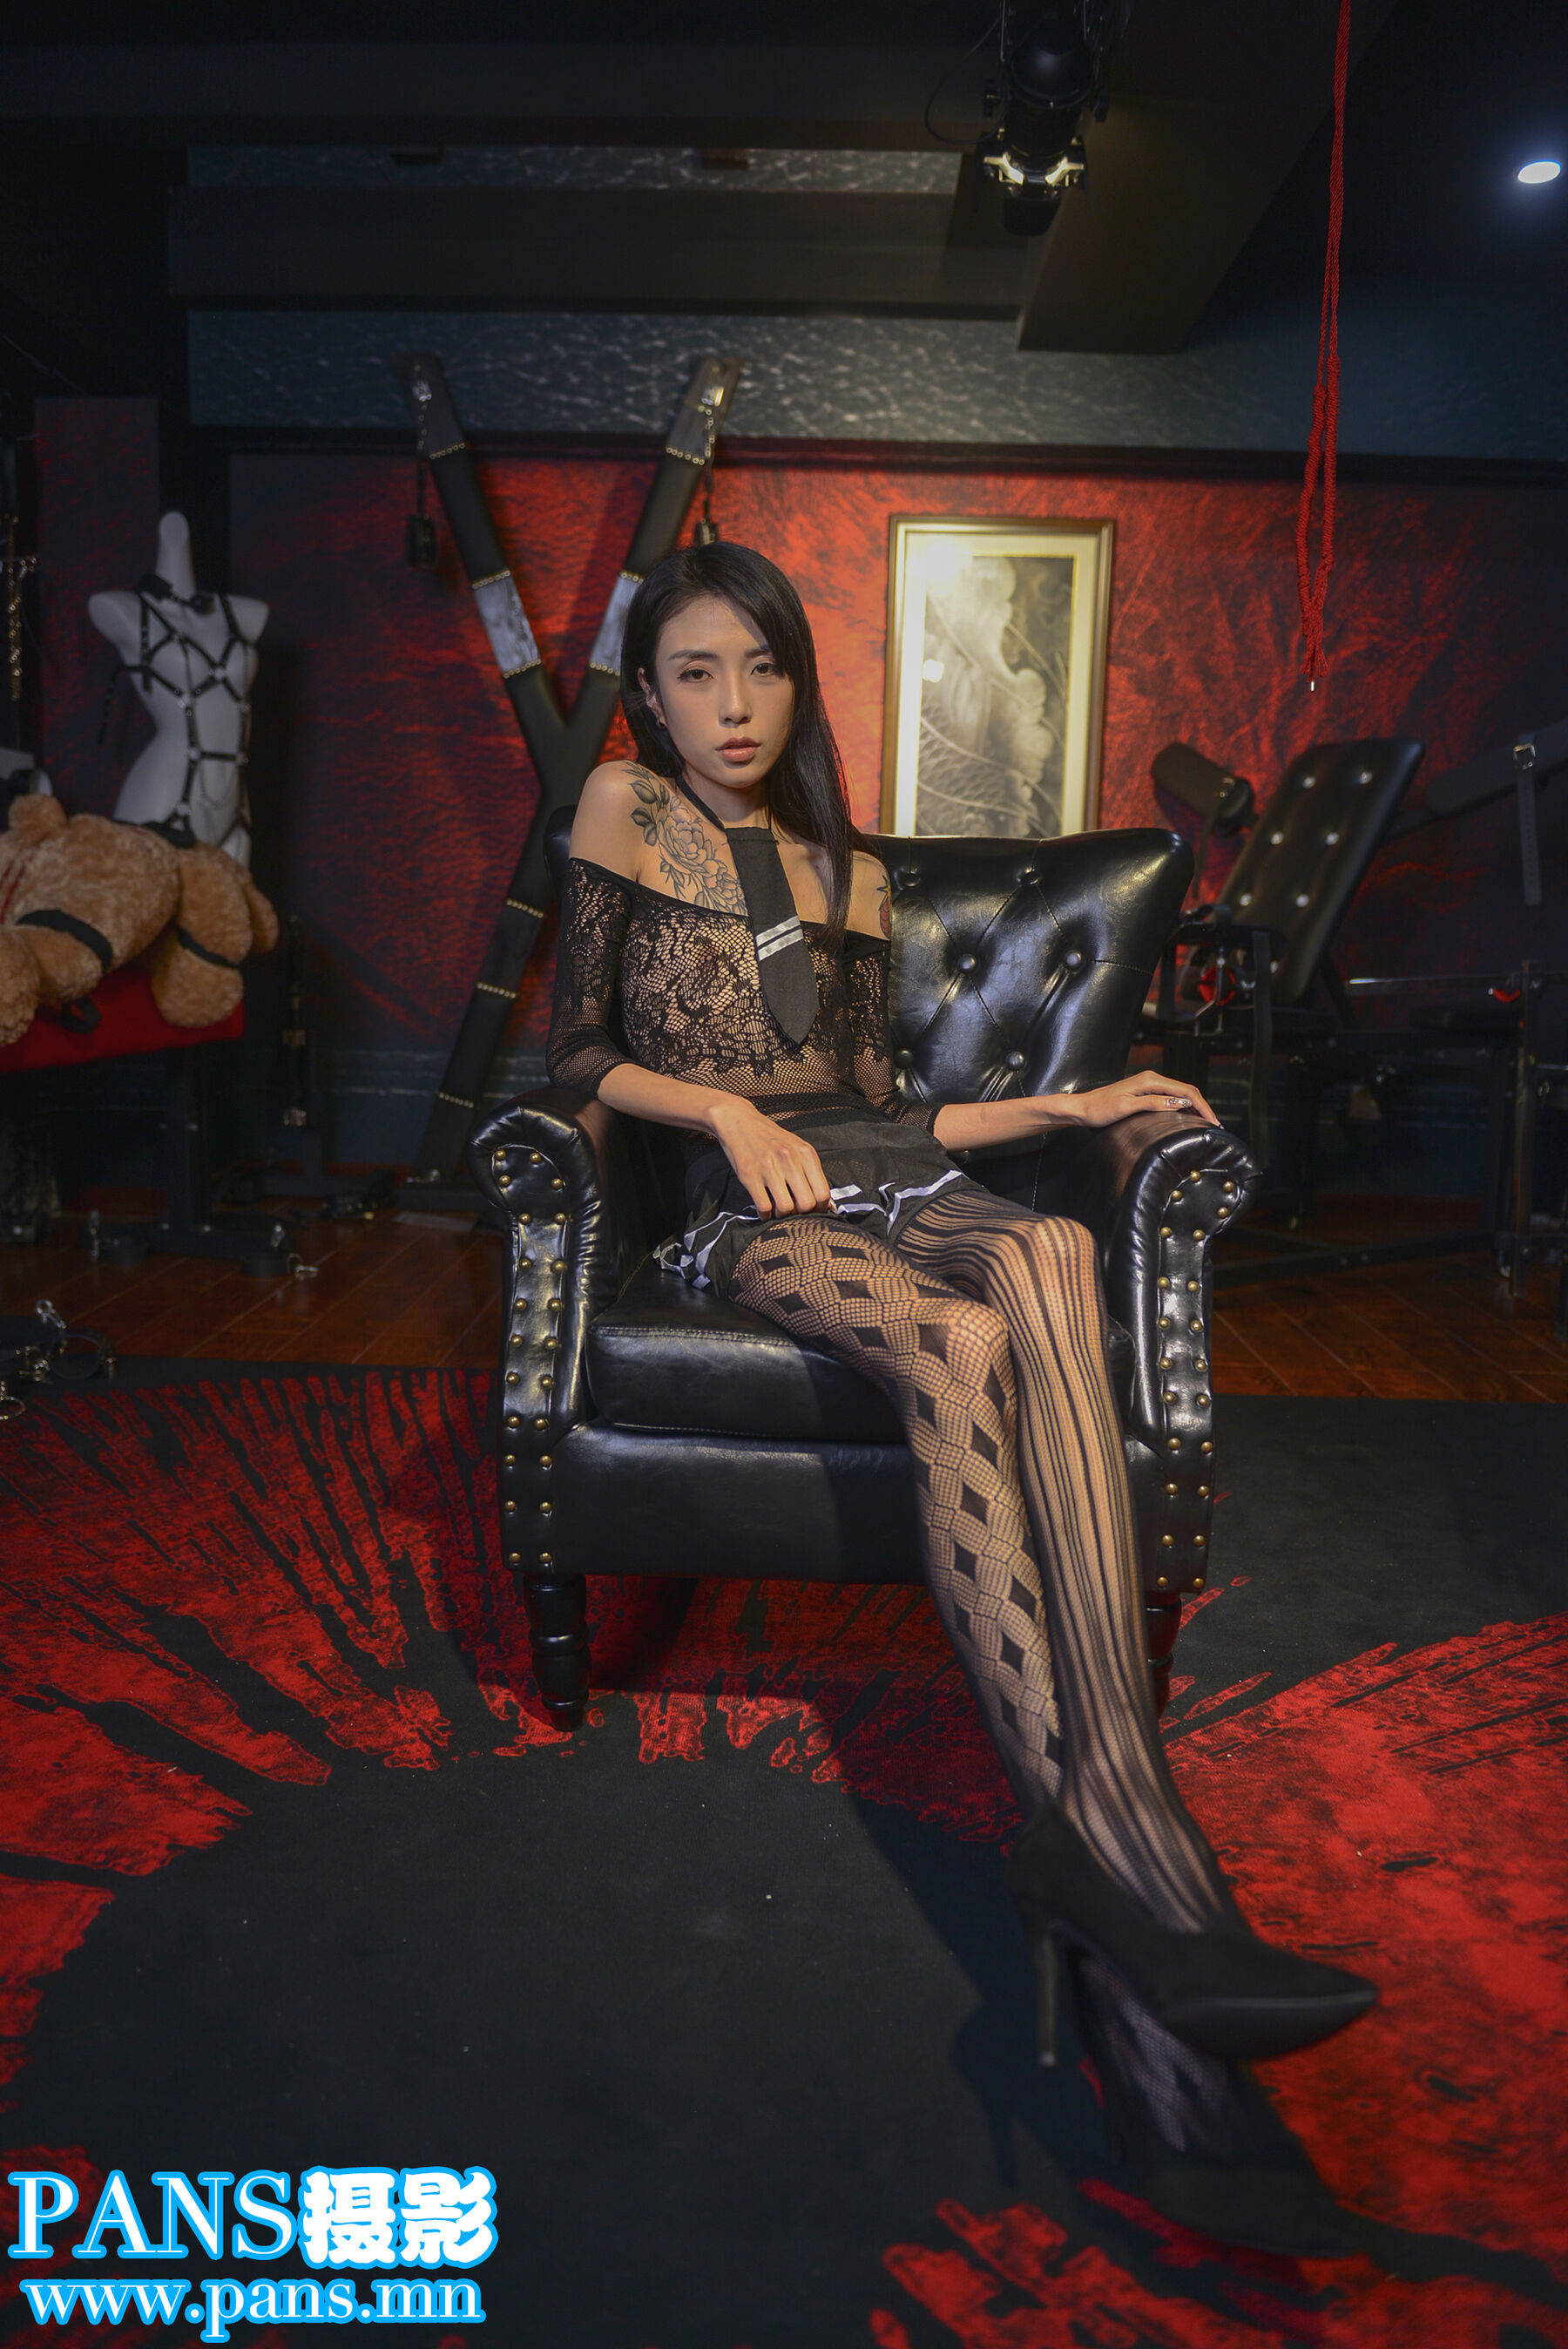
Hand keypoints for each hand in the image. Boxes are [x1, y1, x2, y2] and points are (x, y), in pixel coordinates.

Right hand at [706, 1096, 834, 1215]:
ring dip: (782, 1216)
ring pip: (786, 1208)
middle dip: (801, 1214)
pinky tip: (765, 1210)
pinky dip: (765, 1215)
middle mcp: (789, 1159)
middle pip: (806, 1203)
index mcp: (805, 1153)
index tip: (813, 1211)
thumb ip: (811, 1171)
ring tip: (778, 1210)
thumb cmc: (770, 1138)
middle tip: (794, 1211)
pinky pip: (764, 1206)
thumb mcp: (797, 1148)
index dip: (820, 1208)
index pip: (822, 1192)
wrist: (740, 1122)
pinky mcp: (750, 1175)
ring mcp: (769, 1167)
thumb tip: (825, 1202)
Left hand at [1070, 1071, 1219, 1127]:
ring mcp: (1149, 1084)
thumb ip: (1153, 1103)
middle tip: (1215, 1125)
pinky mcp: (1146, 1091)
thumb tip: (1179, 1103)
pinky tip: (1189, 1116)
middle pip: (1187, 1090)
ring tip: (1206, 1122)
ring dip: (1195, 1106)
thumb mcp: (1126, 1107)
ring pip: (1180, 1093)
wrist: (1082, 1108)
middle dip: (1203, 1107)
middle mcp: (1152, 1078)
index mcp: (1150, 1080)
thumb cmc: (1100, 1109)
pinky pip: (1171, 1096)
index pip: (1185, 1091)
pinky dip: (1184, 1105)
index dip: (1202, 1107)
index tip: (1212, 1122)